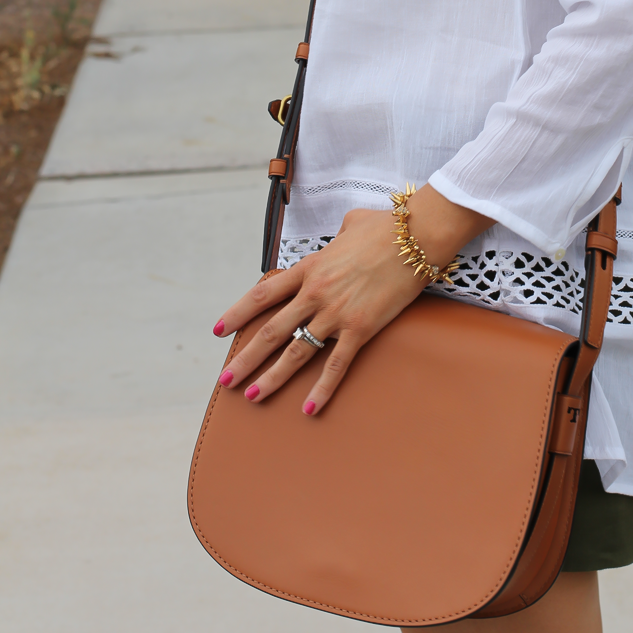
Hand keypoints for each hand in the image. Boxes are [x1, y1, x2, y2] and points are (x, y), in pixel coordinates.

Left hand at [212, 184, 491, 414]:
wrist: (414, 237)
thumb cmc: (386, 226)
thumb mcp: (351, 224)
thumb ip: (338, 237)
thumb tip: (342, 236)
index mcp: (309, 268)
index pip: (263, 294)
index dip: (238, 313)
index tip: (218, 330)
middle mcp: (315, 293)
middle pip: (272, 330)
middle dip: (246, 358)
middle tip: (226, 379)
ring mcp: (336, 313)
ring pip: (296, 352)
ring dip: (272, 377)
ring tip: (252, 395)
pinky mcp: (360, 329)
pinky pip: (336, 365)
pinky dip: (322, 388)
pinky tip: (309, 408)